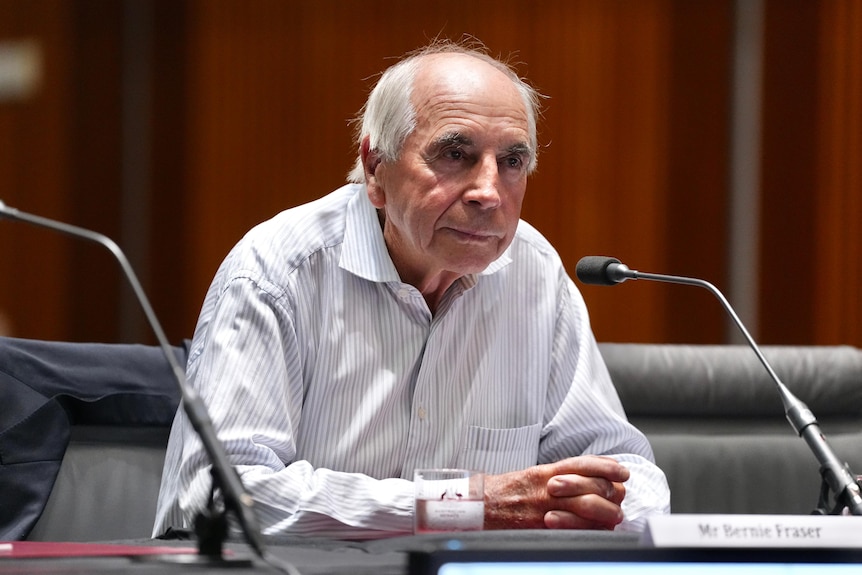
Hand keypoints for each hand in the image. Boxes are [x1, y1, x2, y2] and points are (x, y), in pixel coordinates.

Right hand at [483, 455, 628, 529]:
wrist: (480, 507)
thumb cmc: (507, 493)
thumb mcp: (533, 476)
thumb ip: (560, 476)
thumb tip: (590, 478)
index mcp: (546, 471)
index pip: (583, 463)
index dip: (606, 467)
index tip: (622, 472)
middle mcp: (547, 485)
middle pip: (590, 483)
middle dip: (611, 491)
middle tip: (620, 498)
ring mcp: (544, 505)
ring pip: (584, 504)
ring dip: (606, 511)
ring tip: (616, 516)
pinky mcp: (540, 524)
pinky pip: (571, 525)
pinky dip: (588, 528)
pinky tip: (598, 529)